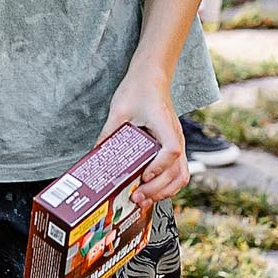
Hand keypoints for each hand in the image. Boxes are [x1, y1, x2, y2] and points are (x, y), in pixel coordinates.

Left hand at [100, 74, 187, 205]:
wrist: (151, 77)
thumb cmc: (139, 89)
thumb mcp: (119, 110)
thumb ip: (108, 133)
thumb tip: (96, 154)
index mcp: (165, 125)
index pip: (171, 150)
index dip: (158, 166)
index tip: (143, 176)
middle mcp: (176, 136)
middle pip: (178, 171)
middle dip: (158, 189)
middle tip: (137, 197)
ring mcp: (177, 142)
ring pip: (181, 175)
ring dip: (165, 191)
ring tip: (145, 200)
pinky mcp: (172, 146)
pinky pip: (178, 171)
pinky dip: (168, 185)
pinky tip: (152, 191)